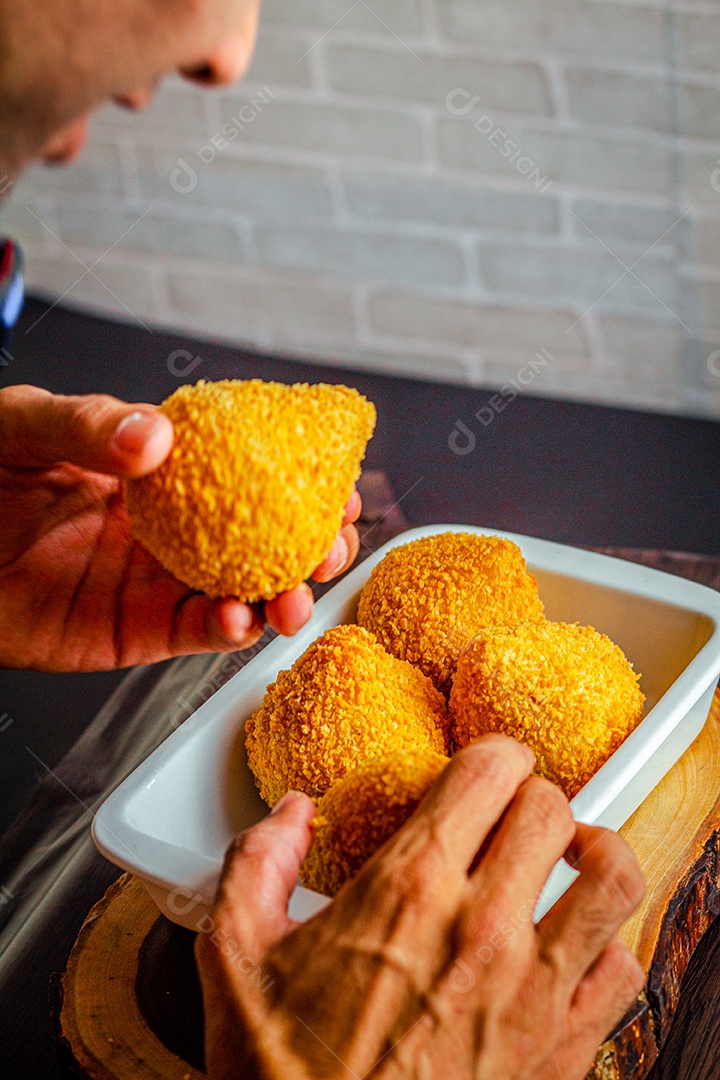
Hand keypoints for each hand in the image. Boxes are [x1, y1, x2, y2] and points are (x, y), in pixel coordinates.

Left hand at [0, 384, 360, 670]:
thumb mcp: (27, 426)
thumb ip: (90, 426)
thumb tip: (156, 438)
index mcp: (163, 473)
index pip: (249, 476)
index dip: (302, 482)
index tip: (340, 484)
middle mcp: (172, 529)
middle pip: (262, 541)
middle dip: (310, 549)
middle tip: (333, 548)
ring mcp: (155, 583)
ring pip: (241, 593)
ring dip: (280, 599)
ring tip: (295, 599)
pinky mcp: (132, 633)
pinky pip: (192, 635)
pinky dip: (226, 631)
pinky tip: (238, 618)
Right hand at [196, 736, 644, 1079]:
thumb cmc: (285, 1074)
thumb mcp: (237, 956)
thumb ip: (257, 863)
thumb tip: (291, 815)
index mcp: (408, 890)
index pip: (491, 771)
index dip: (494, 754)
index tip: (486, 767)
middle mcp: (482, 927)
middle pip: (552, 809)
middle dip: (533, 797)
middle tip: (513, 814)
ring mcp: (532, 989)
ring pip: (612, 878)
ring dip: (593, 854)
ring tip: (567, 857)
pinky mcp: (561, 1046)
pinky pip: (622, 970)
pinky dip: (607, 945)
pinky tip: (571, 945)